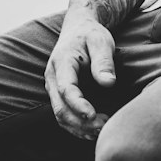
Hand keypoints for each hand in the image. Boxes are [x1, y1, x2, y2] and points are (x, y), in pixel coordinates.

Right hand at [44, 18, 116, 139]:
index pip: (65, 89)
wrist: (78, 30)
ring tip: (102, 130)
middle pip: (60, 108)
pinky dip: (77, 127)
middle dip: (81, 122)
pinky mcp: (59, 96)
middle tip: (104, 127)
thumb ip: (103, 61)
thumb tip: (108, 83)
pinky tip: (94, 130)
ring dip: (79, 128)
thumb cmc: (91, 35)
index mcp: (61, 63)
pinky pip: (64, 116)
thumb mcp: (101, 41)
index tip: (94, 115)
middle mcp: (53, 78)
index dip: (78, 104)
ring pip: (60, 116)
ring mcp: (54, 88)